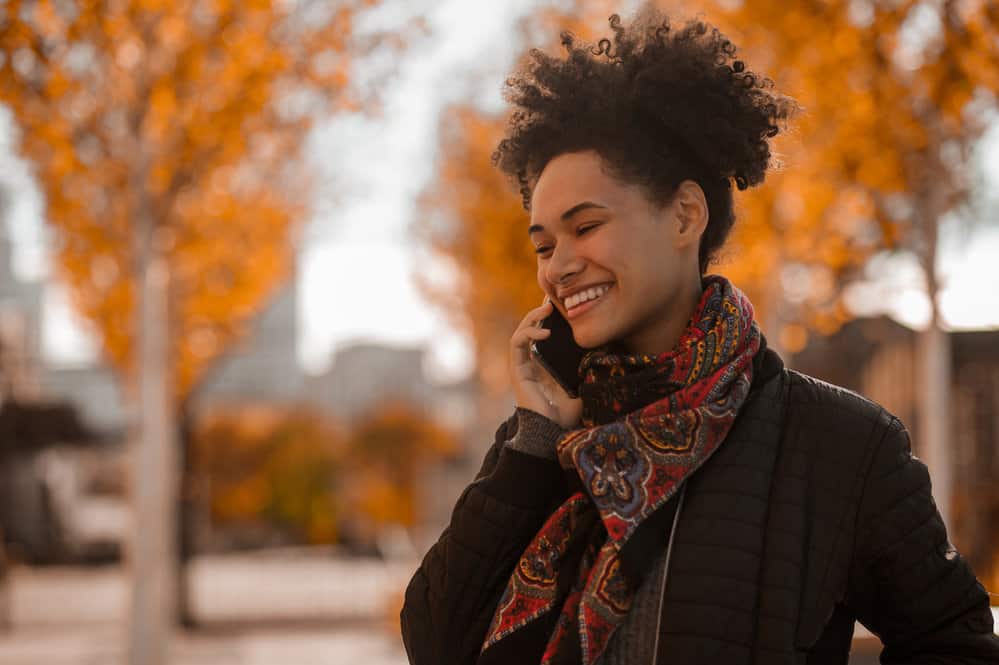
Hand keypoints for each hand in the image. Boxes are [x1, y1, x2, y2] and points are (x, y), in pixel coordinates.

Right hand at [509, 297, 582, 429]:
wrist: (552, 430)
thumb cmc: (567, 413)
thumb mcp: (583, 383)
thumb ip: (588, 367)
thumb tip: (606, 348)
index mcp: (544, 365)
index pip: (542, 335)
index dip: (548, 319)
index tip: (559, 306)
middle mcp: (531, 363)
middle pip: (530, 330)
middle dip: (539, 313)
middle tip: (552, 301)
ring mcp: (523, 366)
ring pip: (521, 332)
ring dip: (531, 317)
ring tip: (546, 309)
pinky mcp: (517, 369)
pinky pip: (517, 343)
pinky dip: (528, 333)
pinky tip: (544, 332)